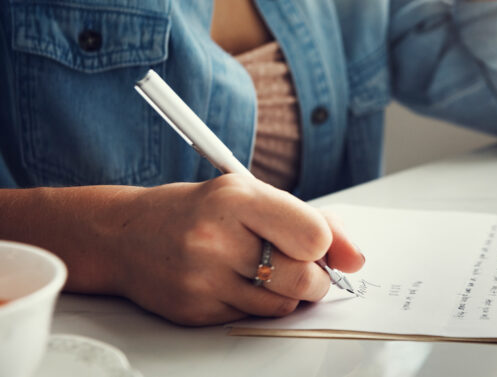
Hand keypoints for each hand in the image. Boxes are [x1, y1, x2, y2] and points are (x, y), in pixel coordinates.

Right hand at [113, 174, 363, 325]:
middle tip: (305, 268)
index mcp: (235, 198)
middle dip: (315, 278)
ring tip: (264, 270)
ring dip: (287, 294)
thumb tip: (355, 258)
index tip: (315, 244)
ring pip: (282, 305)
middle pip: (302, 279)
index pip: (312, 235)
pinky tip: (235, 282)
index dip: (323, 245)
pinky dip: (256, 304)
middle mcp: (215, 238)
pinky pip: (252, 317)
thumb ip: (310, 220)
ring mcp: (201, 279)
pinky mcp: (193, 311)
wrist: (124, 235)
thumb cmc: (198, 211)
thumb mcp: (251, 195)